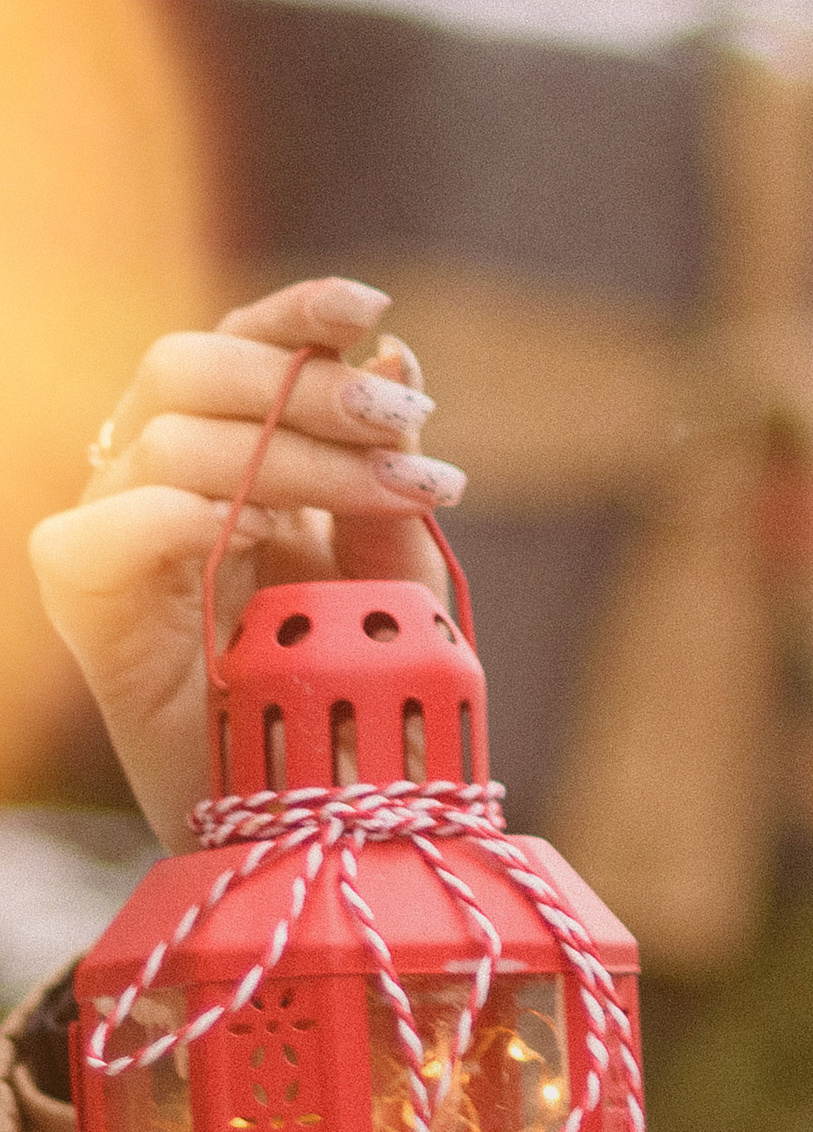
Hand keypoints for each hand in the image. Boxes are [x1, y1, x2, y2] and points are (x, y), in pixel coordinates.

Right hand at [30, 276, 467, 848]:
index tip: (373, 312)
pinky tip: (269, 537)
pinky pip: (115, 522)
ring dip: (297, 454)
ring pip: (171, 435)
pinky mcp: (86, 600)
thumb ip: (390, 476)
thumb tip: (394, 352)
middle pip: (188, 365)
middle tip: (406, 426)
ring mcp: (114, 535)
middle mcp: (154, 479)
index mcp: (228, 455)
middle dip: (306, 384)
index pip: (238, 346)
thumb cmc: (351, 696)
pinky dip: (197, 512)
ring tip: (391, 494)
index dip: (295, 313)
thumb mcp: (395, 579)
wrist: (309, 819)